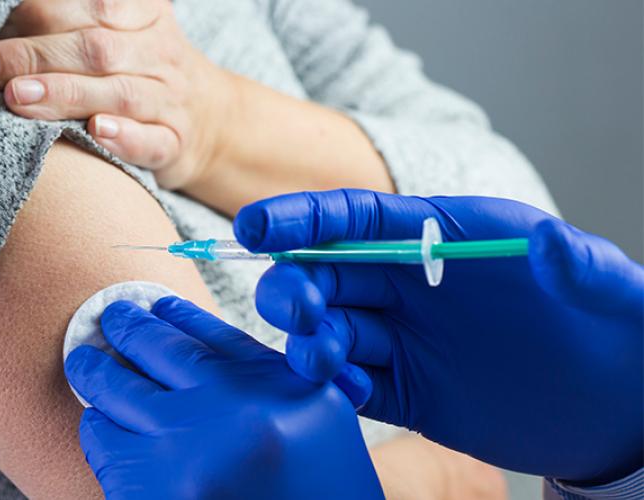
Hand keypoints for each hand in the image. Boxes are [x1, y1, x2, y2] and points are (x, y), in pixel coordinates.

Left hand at [0, 0, 236, 189]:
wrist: (207, 119)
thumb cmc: (137, 69)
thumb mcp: (114, 31)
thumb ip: (66, 23)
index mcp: (144, 12)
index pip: (91, 7)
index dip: (36, 17)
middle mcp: (160, 52)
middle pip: (97, 49)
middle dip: (35, 57)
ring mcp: (170, 99)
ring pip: (120, 94)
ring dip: (66, 94)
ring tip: (18, 98)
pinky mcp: (174, 143)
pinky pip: (153, 141)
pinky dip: (126, 138)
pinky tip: (97, 133)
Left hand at [64, 296, 382, 498]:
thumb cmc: (319, 489)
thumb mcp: (312, 418)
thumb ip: (260, 373)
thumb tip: (187, 328)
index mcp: (274, 386)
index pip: (209, 332)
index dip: (173, 314)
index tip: (153, 305)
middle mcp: (230, 412)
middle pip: (154, 348)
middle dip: (121, 326)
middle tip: (108, 318)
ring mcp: (187, 457)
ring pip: (115, 394)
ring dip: (96, 377)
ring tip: (85, 366)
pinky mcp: (154, 497)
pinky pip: (105, 451)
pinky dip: (100, 433)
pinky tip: (101, 425)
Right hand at [234, 189, 643, 482]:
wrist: (617, 399)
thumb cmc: (605, 318)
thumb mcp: (593, 276)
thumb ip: (565, 258)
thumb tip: (534, 241)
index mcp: (437, 239)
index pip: (354, 221)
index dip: (301, 220)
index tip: (255, 228)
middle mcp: (410, 287)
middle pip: (326, 275)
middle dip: (295, 285)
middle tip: (299, 306)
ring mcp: (405, 342)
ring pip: (330, 332)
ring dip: (309, 339)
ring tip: (320, 353)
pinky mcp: (407, 393)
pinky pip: (353, 386)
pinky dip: (333, 385)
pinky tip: (339, 386)